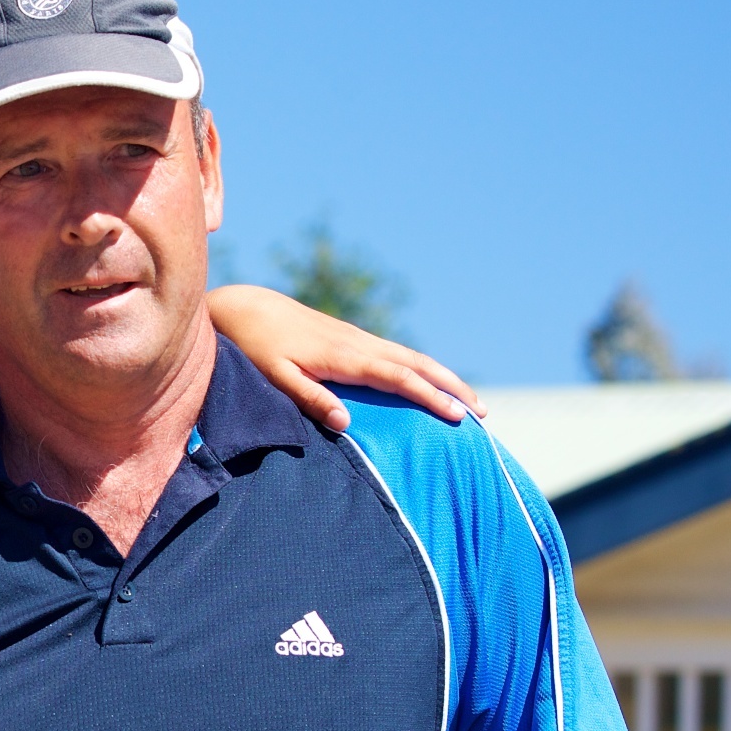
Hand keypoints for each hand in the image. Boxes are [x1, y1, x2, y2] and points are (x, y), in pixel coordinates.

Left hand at [203, 284, 483, 430]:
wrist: (247, 309)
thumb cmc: (257, 348)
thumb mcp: (276, 377)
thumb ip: (309, 398)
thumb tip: (345, 422)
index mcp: (346, 357)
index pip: (400, 378)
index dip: (431, 397)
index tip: (459, 416)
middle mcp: (360, 345)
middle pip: (418, 365)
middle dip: (452, 387)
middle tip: (482, 413)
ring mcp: (358, 339)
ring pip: (411, 357)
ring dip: (443, 377)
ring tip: (468, 400)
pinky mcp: (352, 340)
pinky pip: (397, 355)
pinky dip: (422, 369)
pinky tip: (430, 382)